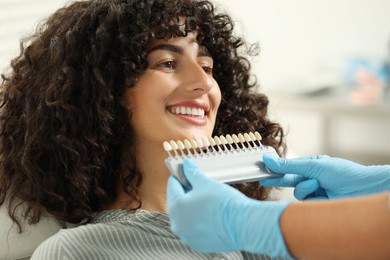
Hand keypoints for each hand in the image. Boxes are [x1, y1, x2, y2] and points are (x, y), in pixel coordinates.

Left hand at [167, 158, 292, 258]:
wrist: (244, 226)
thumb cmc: (224, 204)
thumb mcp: (206, 183)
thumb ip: (192, 173)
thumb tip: (186, 164)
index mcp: (176, 207)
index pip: (172, 185)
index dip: (180, 176)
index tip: (186, 171)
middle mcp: (177, 224)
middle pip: (177, 202)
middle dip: (186, 192)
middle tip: (199, 184)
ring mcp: (187, 236)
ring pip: (185, 216)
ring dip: (192, 207)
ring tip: (207, 199)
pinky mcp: (198, 244)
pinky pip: (194, 228)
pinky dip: (199, 220)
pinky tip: (210, 214)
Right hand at [261, 154, 389, 199]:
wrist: (363, 189)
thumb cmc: (343, 173)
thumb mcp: (313, 166)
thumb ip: (289, 166)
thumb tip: (269, 159)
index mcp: (312, 165)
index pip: (289, 167)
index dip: (275, 168)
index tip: (261, 168)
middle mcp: (312, 178)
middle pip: (289, 180)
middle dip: (278, 180)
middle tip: (264, 180)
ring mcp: (316, 191)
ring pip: (297, 192)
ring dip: (304, 188)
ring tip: (317, 185)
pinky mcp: (318, 204)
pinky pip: (305, 201)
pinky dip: (311, 196)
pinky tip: (321, 192)